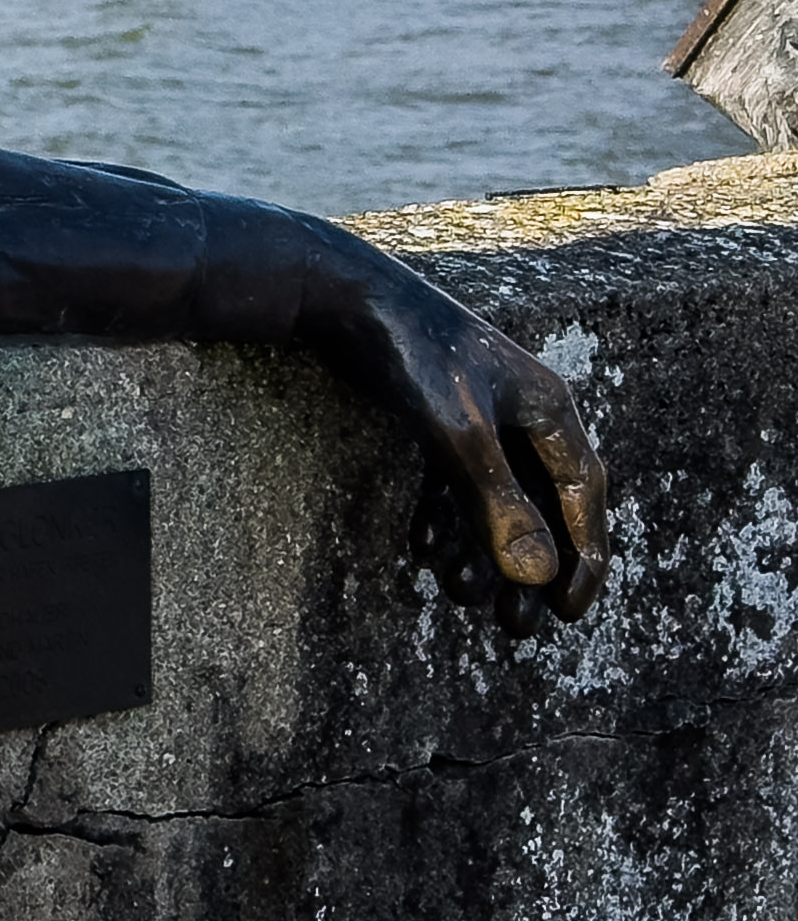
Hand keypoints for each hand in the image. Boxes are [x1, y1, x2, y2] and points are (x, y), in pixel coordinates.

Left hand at [329, 268, 609, 622]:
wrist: (336, 292)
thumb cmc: (407, 353)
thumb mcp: (457, 431)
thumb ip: (497, 502)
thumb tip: (536, 576)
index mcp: (548, 407)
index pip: (584, 495)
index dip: (583, 556)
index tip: (566, 612)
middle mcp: (522, 406)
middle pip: (541, 503)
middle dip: (528, 567)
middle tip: (514, 628)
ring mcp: (477, 407)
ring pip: (493, 495)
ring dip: (480, 549)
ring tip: (458, 594)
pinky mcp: (433, 408)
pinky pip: (453, 476)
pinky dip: (443, 515)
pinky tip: (423, 551)